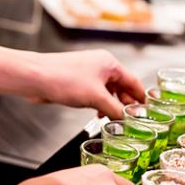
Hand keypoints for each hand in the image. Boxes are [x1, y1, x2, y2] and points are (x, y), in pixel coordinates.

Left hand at [27, 49, 144, 118]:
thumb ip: (115, 109)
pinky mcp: (78, 82)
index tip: (149, 110)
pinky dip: (100, 105)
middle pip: (122, 87)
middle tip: (132, 120)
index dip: (142, 97)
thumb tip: (128, 119)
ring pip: (108, 92)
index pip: (133, 81)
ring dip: (112, 106)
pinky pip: (96, 95)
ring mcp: (89, 74)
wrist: (35, 77)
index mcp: (109, 64)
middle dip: (126, 104)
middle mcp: (101, 66)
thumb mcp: (96, 98)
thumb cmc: (63, 79)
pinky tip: (99, 116)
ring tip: (117, 121)